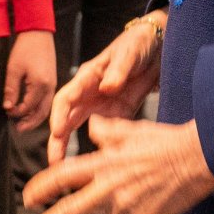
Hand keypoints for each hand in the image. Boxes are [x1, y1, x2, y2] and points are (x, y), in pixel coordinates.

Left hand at [3, 30, 55, 130]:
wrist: (38, 33)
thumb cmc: (25, 49)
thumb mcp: (13, 69)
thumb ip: (11, 89)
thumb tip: (7, 107)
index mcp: (40, 85)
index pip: (28, 107)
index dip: (16, 112)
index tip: (6, 111)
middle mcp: (50, 87)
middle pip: (41, 113)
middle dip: (29, 122)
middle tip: (17, 129)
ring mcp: (53, 84)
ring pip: (46, 108)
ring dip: (35, 118)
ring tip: (23, 124)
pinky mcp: (52, 81)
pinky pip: (47, 101)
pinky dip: (40, 109)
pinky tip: (31, 110)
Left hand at [23, 116, 213, 213]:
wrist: (198, 156)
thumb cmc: (165, 140)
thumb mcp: (131, 129)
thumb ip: (107, 131)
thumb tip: (91, 127)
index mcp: (104, 163)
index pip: (63, 175)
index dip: (43, 187)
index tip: (29, 197)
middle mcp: (110, 187)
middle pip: (72, 210)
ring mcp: (128, 207)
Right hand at [46, 16, 164, 162]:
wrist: (159, 46)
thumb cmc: (138, 43)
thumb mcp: (129, 53)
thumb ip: (118, 70)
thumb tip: (106, 87)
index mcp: (87, 77)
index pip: (65, 98)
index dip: (59, 116)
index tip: (57, 132)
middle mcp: (90, 93)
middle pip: (67, 118)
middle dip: (58, 141)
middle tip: (54, 162)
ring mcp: (103, 105)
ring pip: (82, 129)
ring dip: (73, 148)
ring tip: (69, 170)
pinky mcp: (120, 113)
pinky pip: (107, 133)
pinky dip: (101, 148)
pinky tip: (99, 164)